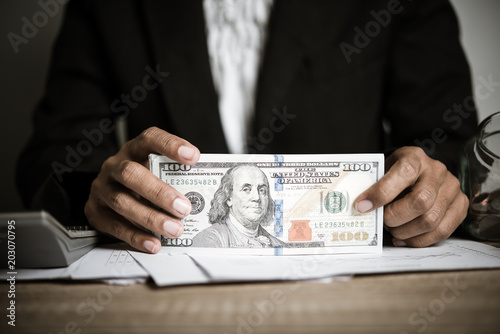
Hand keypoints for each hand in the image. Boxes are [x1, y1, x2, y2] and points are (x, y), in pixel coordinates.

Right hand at [84, 127, 199, 252]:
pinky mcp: (95, 212)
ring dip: (151, 218)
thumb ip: (174, 177)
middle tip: (184, 208)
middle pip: (131, 174)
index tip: (193, 156)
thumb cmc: (142, 182)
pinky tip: (154, 243)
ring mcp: (102, 189)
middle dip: (159, 192)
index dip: (171, 146)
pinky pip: (114, 226)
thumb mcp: (155, 171)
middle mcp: (114, 166)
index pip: (150, 139)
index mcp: (134, 150)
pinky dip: (136, 236)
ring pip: (122, 201)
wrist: (107, 194)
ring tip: (174, 229)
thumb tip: (204, 194)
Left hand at [353, 146, 467, 246]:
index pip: (403, 172)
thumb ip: (373, 186)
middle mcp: (436, 170)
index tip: (362, 206)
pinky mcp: (461, 205)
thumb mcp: (383, 171)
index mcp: (414, 157)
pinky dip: (419, 240)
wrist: (419, 171)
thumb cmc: (396, 174)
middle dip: (395, 217)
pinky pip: (442, 231)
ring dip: (406, 232)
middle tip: (383, 222)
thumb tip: (360, 208)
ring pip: (431, 220)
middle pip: (420, 201)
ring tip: (392, 231)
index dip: (381, 192)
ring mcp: (452, 187)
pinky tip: (403, 238)